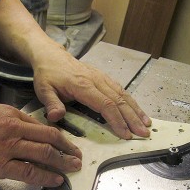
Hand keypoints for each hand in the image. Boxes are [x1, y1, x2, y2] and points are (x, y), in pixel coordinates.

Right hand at [0, 102, 81, 186]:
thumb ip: (8, 119)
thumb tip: (23, 127)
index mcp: (11, 115)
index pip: (42, 126)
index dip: (58, 136)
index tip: (66, 143)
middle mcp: (14, 129)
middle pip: (49, 138)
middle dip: (67, 148)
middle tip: (78, 156)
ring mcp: (8, 147)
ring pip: (43, 153)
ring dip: (62, 162)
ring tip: (73, 168)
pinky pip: (28, 171)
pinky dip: (45, 176)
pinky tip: (55, 179)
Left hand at [33, 46, 151, 139]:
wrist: (51, 56)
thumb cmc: (48, 75)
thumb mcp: (43, 90)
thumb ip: (51, 104)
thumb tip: (56, 117)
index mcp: (83, 85)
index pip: (105, 104)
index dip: (117, 120)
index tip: (125, 134)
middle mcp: (96, 80)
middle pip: (119, 100)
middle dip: (133, 118)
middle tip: (144, 133)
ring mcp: (102, 78)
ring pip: (123, 94)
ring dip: (136, 110)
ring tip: (146, 124)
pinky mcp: (104, 77)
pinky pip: (121, 90)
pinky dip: (132, 102)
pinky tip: (138, 111)